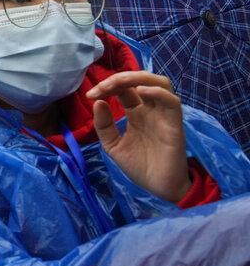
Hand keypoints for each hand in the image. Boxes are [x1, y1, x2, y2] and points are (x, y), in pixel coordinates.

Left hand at [87, 71, 190, 202]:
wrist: (158, 187)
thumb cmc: (140, 166)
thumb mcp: (113, 145)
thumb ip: (104, 126)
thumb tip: (98, 102)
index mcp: (136, 112)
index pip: (123, 89)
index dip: (107, 87)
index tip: (91, 95)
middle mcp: (151, 109)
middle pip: (140, 80)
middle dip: (119, 78)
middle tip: (101, 87)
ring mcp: (163, 115)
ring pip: (160, 83)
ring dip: (138, 77)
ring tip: (118, 83)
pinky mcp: (175, 124)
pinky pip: (172, 101)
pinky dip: (157, 92)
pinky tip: (140, 91)